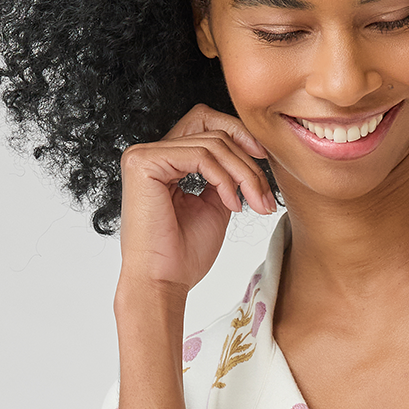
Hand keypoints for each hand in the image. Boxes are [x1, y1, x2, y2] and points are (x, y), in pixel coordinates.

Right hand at [117, 104, 275, 297]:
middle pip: (212, 130)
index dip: (238, 134)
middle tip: (265, 197)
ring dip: (242, 175)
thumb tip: (249, 155)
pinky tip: (232, 206)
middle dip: (247, 161)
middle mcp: (151, 153)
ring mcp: (144, 155)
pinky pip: (200, 156)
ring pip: (212, 144)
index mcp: (165, 162)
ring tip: (253, 205)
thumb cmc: (183, 256)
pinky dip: (224, 180)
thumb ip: (225, 178)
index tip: (264, 159)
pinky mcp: (143, 163)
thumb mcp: (215, 208)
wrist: (163, 284)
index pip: (205, 125)